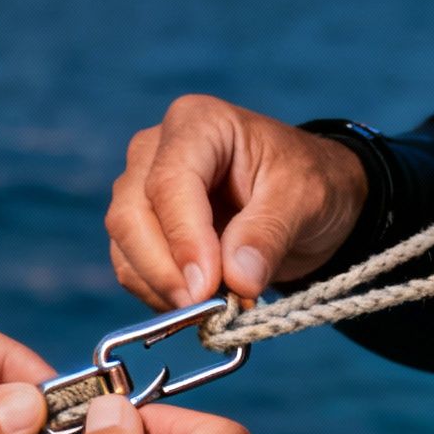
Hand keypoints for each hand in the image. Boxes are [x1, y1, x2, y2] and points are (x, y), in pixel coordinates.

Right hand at [106, 95, 369, 308]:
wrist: (305, 200)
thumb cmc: (309, 182)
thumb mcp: (306, 200)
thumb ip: (268, 235)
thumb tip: (236, 279)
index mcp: (199, 123)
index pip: (169, 182)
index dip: (183, 238)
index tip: (206, 287)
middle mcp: (156, 150)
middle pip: (131, 215)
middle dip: (165, 270)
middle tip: (207, 309)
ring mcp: (141, 188)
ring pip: (125, 246)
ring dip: (162, 289)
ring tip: (213, 310)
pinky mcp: (142, 228)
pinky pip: (132, 269)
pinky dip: (160, 296)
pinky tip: (199, 305)